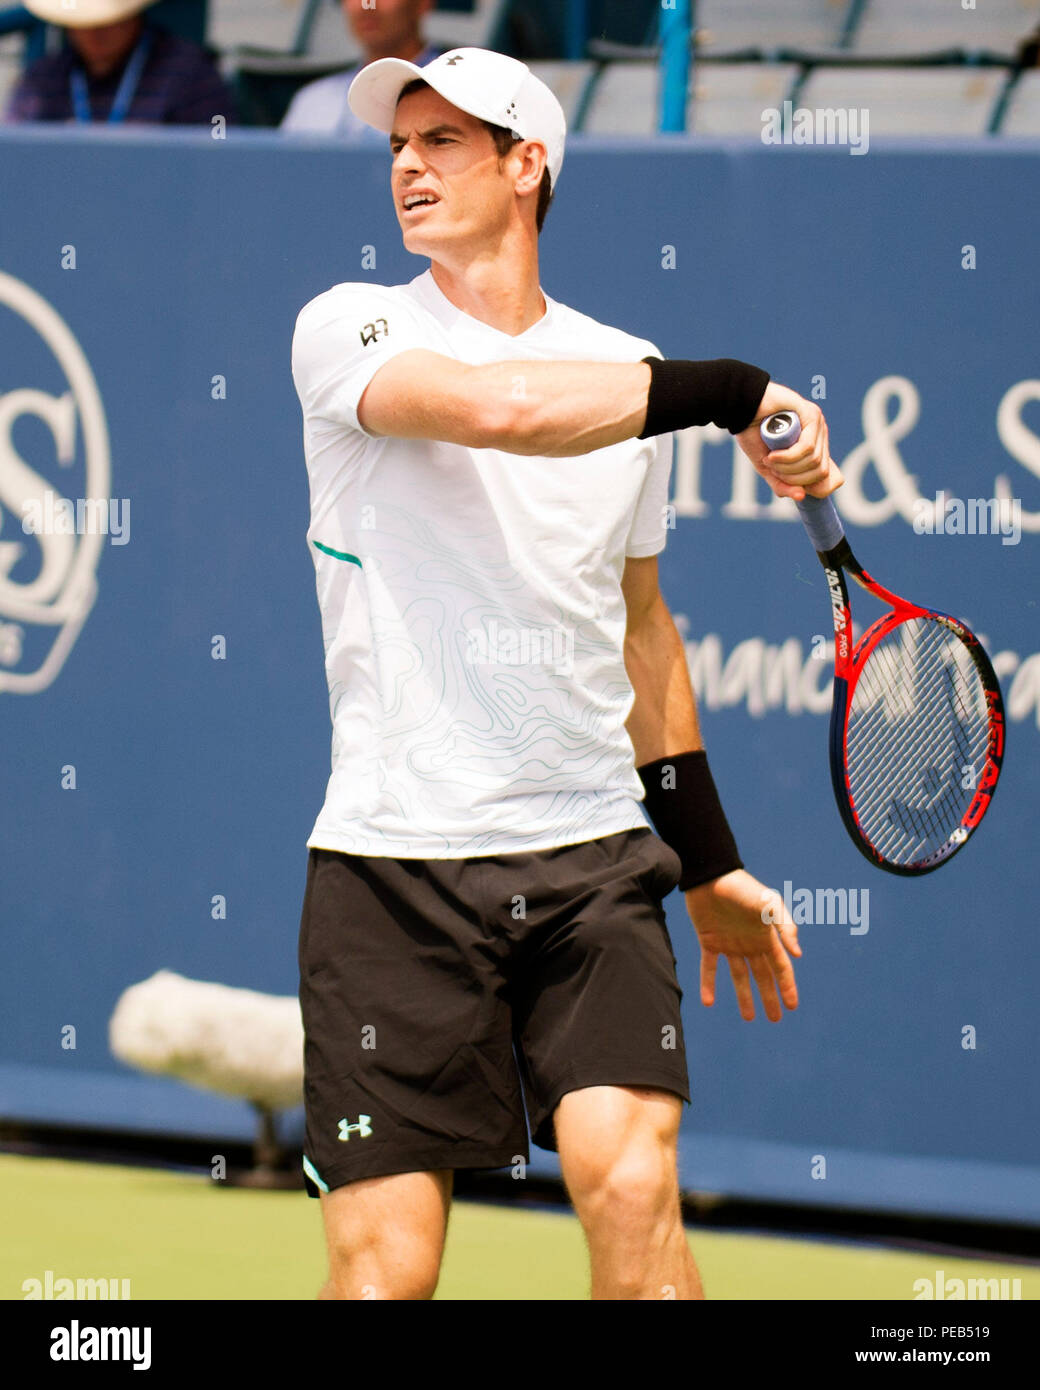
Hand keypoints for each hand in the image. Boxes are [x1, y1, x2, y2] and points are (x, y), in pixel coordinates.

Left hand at [683, 869, 800, 1021]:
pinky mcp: (709, 940)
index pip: (781, 967)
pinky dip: (708, 983)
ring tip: (748, 1018)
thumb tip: (797, 954)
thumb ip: (784, 926)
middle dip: (770, 997)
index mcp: (766, 936)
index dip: (787, 987)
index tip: (792, 1007)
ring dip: (744, 996)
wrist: (710, 875)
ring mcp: (730, 943)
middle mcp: (750, 943)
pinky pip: (709, 966)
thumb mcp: (768, 903)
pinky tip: (708, 1002)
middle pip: (763, 976)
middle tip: (775, 1019)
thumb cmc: (742, 888)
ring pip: (739, 976)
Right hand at [734, 381, 843, 502]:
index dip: (814, 488)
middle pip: (820, 471)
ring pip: (814, 461)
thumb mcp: (767, 468)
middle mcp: (820, 436)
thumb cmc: (752, 434)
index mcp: (814, 448)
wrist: (741, 408)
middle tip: (773, 468)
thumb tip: (802, 496)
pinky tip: (773, 455)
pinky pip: (808, 447)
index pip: (828, 476)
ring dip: (788, 467)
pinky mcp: (811, 414)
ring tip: (770, 459)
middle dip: (793, 478)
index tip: (797, 490)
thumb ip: (782, 484)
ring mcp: (818, 424)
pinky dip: (788, 457)